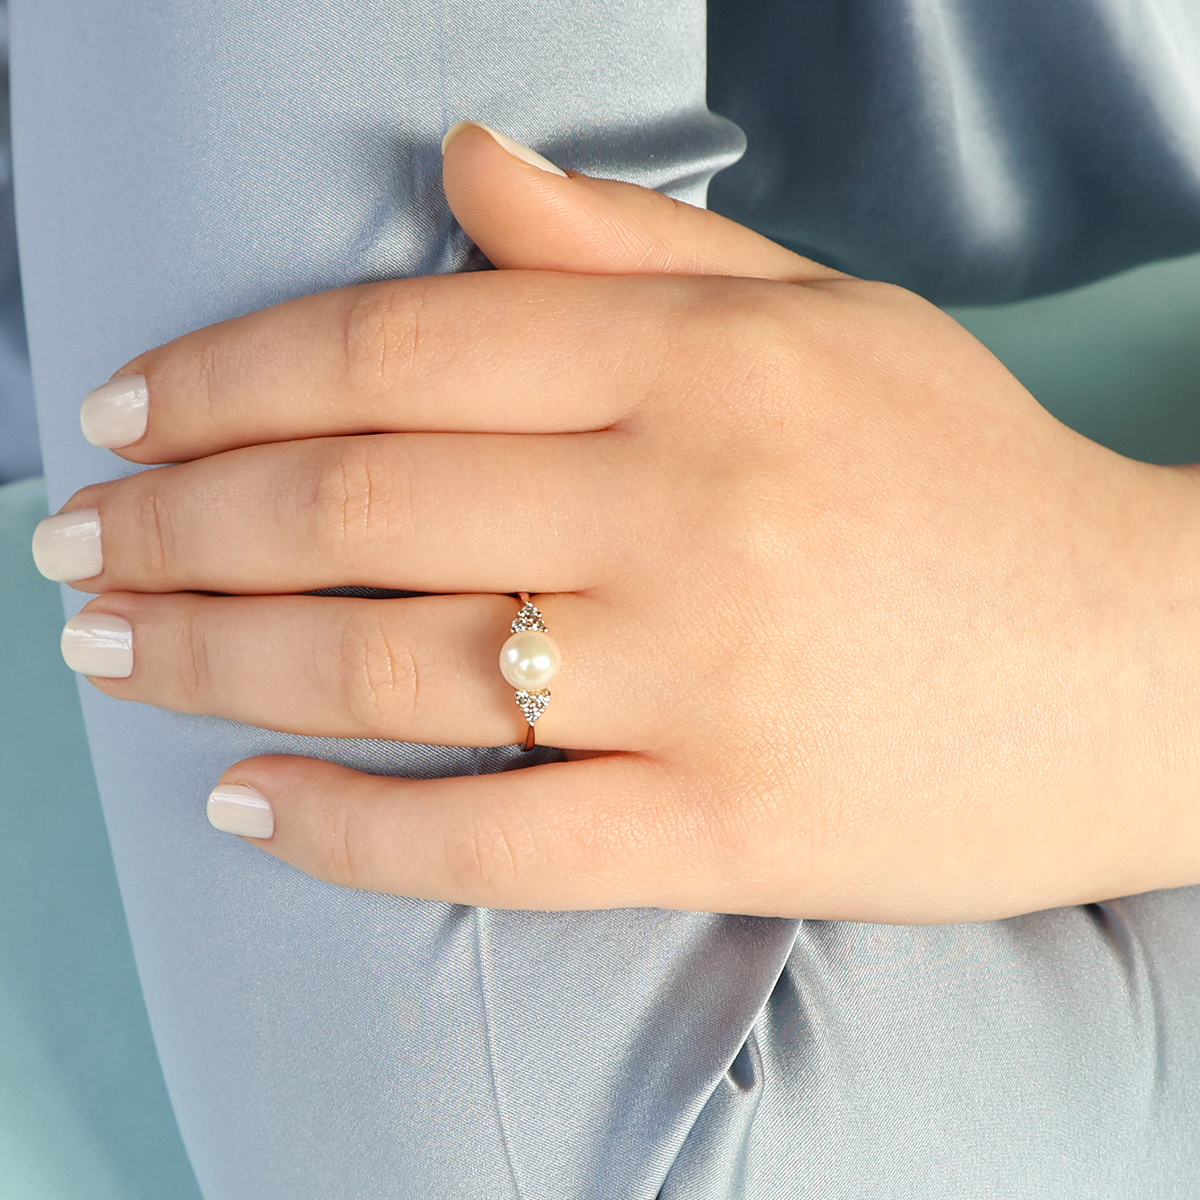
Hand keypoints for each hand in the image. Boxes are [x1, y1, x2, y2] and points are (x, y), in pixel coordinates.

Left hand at [38, 123, 1199, 920]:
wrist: (1148, 666)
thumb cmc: (978, 484)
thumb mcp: (824, 320)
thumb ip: (627, 250)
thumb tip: (453, 170)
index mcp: (705, 366)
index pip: (394, 349)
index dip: (227, 376)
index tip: (125, 414)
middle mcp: (690, 508)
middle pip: (356, 503)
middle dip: (177, 525)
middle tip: (72, 549)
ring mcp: (708, 679)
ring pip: (394, 665)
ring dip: (215, 661)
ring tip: (110, 657)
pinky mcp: (731, 827)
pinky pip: (495, 836)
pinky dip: (349, 827)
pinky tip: (245, 807)